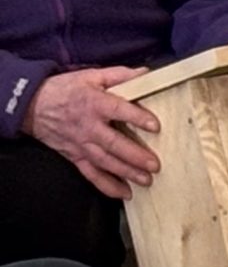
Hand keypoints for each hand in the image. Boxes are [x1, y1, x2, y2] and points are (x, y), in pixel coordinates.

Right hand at [28, 68, 160, 198]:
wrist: (33, 106)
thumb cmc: (66, 89)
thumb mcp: (91, 75)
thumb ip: (120, 75)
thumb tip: (147, 73)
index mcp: (95, 104)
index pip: (119, 111)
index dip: (137, 118)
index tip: (155, 126)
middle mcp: (88, 127)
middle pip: (113, 144)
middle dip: (135, 156)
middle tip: (155, 165)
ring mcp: (81, 145)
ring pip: (105, 162)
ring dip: (126, 173)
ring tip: (146, 180)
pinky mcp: (74, 156)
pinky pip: (91, 174)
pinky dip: (107, 186)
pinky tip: (124, 193)